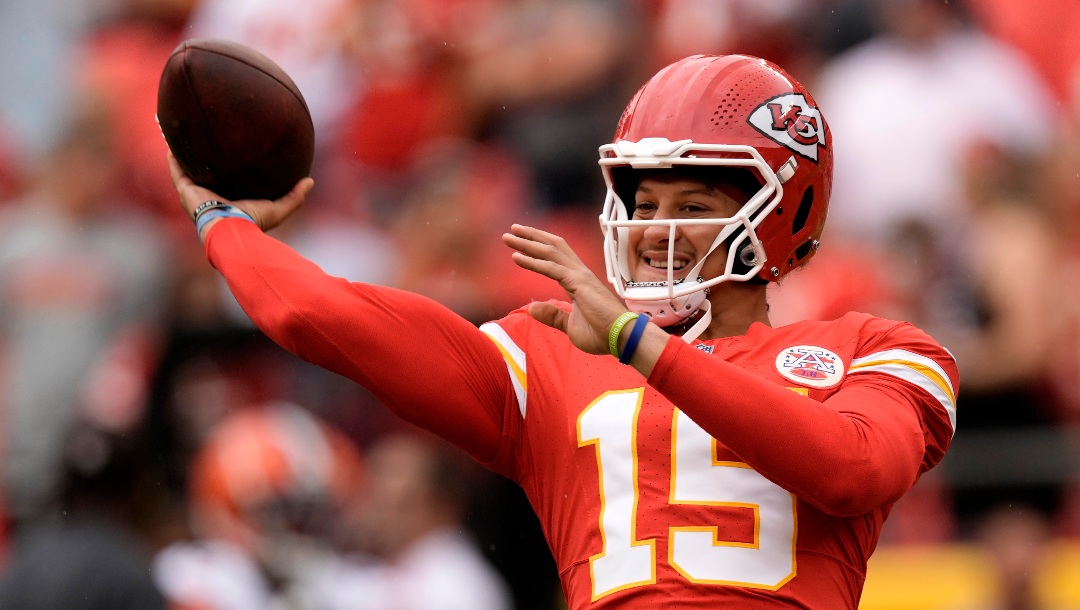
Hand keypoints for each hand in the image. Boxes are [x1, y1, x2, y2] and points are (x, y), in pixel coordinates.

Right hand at [167, 151, 313, 233]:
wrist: (232, 231)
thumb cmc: (253, 223)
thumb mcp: (278, 208)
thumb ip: (294, 196)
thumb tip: (310, 181)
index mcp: (228, 200)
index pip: (227, 180)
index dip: (227, 168)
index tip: (230, 151)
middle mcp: (210, 196)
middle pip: (205, 173)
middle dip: (204, 158)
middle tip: (206, 137)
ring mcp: (195, 194)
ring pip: (188, 169)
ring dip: (185, 153)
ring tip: (185, 133)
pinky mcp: (185, 190)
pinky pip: (176, 169)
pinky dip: (173, 156)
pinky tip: (172, 141)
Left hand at [502, 224, 627, 355]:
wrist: (623, 338)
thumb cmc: (602, 334)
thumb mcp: (570, 326)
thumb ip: (553, 316)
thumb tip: (532, 308)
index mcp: (578, 281)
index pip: (556, 257)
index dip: (539, 247)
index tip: (520, 243)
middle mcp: (579, 273)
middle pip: (553, 247)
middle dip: (532, 237)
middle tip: (512, 230)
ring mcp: (580, 276)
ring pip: (550, 252)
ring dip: (528, 243)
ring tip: (509, 236)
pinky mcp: (579, 283)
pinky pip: (551, 269)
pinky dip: (533, 261)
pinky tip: (516, 257)